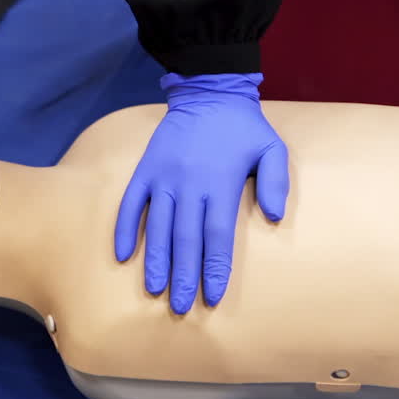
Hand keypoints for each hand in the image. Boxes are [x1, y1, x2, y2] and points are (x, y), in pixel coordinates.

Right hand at [113, 73, 288, 313]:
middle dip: (184, 275)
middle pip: (185, 238)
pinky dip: (126, 229)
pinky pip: (131, 204)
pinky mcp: (146, 170)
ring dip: (155, 260)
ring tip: (154, 289)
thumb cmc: (243, 127)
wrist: (207, 92)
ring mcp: (163, 177)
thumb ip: (275, 182)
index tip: (211, 295)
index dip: (213, 267)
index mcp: (221, 183)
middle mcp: (189, 184)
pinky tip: (123, 255)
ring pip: (158, 226)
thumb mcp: (271, 148)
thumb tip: (273, 216)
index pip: (217, 235)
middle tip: (181, 306)